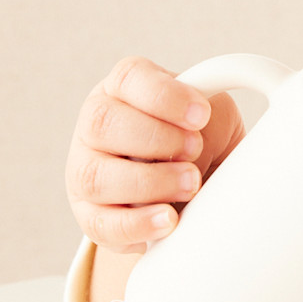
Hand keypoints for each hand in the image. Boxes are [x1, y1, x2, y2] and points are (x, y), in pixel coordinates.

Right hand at [65, 56, 243, 252]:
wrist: (199, 186)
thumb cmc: (204, 139)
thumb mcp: (216, 118)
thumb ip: (210, 120)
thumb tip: (195, 146)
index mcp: (125, 88)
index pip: (129, 77)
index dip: (165, 96)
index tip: (202, 114)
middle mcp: (96, 124)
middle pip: (103, 123)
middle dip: (156, 139)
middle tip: (197, 151)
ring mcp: (86, 169)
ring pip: (96, 176)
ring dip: (150, 183)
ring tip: (191, 186)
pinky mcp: (89, 213)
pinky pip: (100, 223)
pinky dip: (138, 224)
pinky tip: (169, 219)